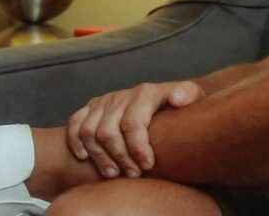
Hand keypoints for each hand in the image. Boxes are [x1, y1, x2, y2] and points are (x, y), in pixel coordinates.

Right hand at [66, 80, 205, 178]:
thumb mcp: (194, 96)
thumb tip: (177, 99)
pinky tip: (85, 157)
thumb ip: (189, 95)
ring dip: (99, 156)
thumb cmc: (182, 104)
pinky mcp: (93, 106)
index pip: (134, 123)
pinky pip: (75, 123)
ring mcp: (106, 100)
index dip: (138, 147)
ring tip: (114, 174)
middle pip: (109, 132)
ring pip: (89, 131)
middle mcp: (123, 95)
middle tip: (132, 175)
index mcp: (147, 93)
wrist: (167, 97)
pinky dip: (75, 141)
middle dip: (120, 158)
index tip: (147, 166)